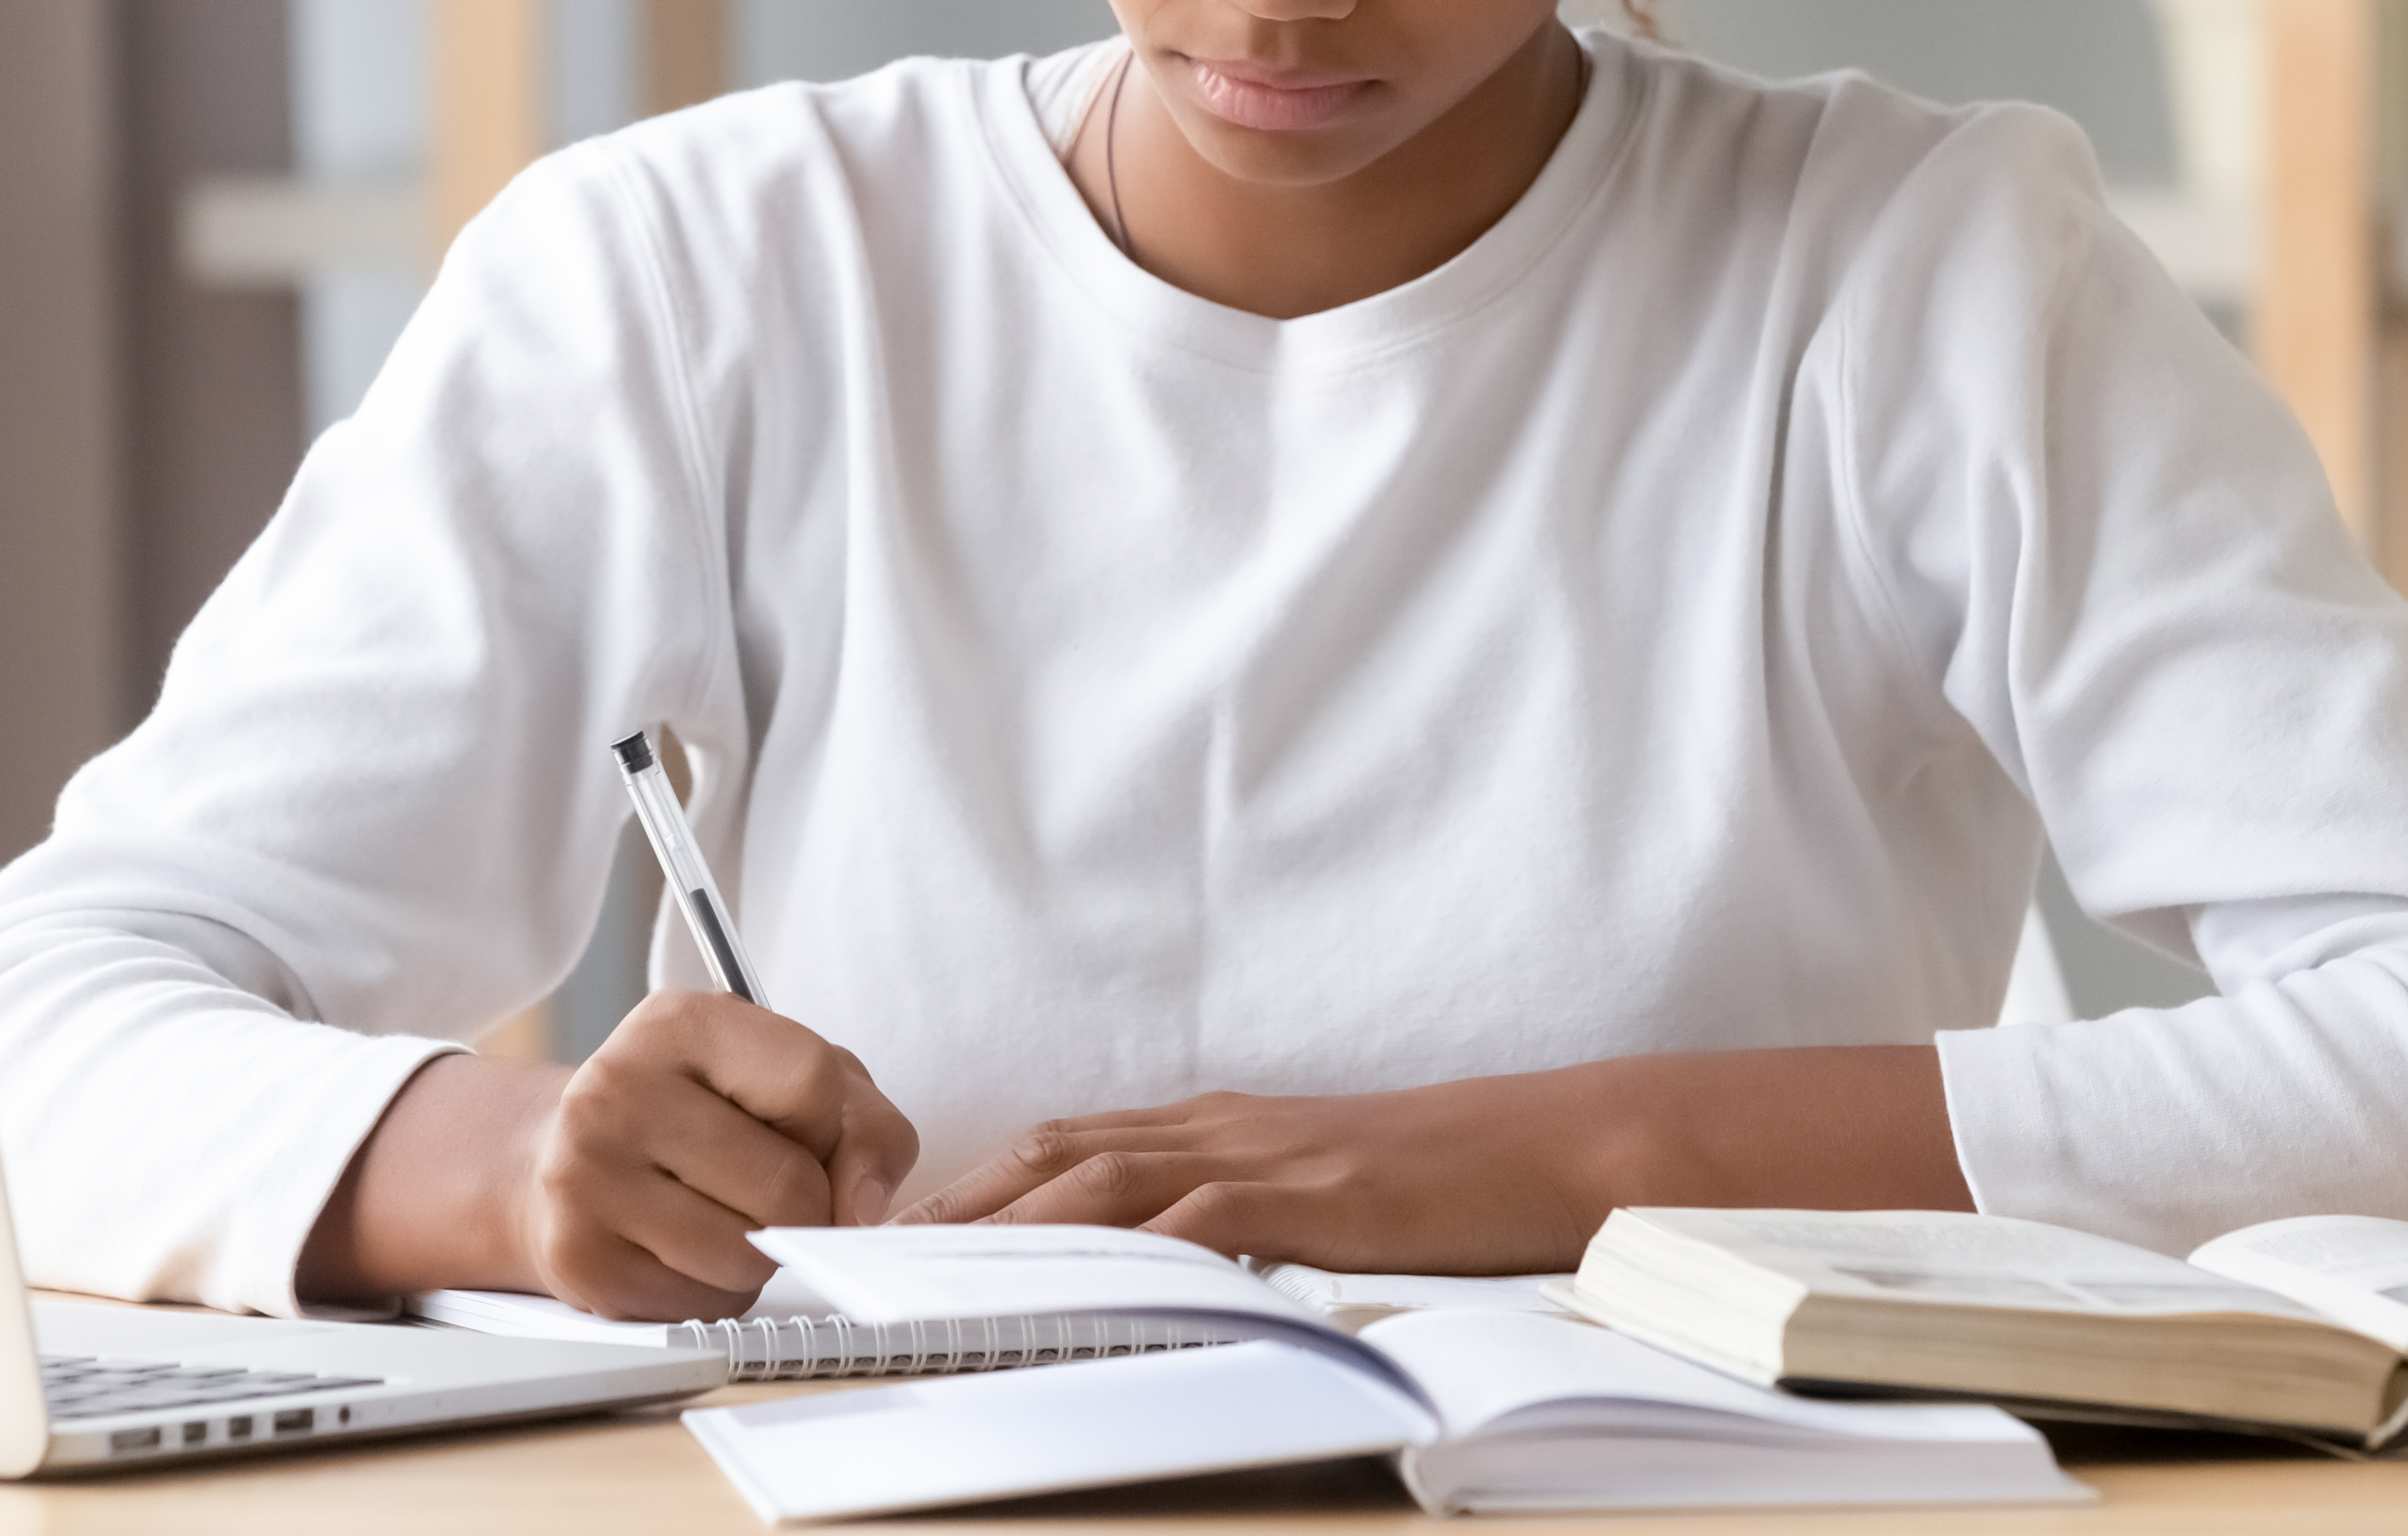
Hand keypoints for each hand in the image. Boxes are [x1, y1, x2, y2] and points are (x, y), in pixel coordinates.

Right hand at [299, 990, 918, 1316]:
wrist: (558, 1159)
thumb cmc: (699, 1115)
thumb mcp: (787, 1083)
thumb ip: (863, 1129)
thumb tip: (865, 1211)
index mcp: (680, 1022)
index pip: (810, 1081)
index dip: (830, 1126)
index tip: (806, 1132)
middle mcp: (618, 1089)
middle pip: (789, 1188)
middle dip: (803, 1207)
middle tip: (760, 1188)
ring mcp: (586, 1177)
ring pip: (749, 1260)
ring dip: (759, 1257)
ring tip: (719, 1217)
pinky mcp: (579, 1260)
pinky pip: (702, 1306)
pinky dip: (713, 1291)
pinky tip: (679, 1251)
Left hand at [904, 1047, 1967, 1273]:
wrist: (1548, 1146)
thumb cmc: (1438, 1182)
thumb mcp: (1312, 1194)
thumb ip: (1229, 1213)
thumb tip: (1149, 1263)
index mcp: (1214, 1128)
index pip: (1058, 1147)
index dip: (965, 1186)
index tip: (884, 1232)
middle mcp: (1218, 1129)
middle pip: (1050, 1155)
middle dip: (948, 1204)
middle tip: (859, 1255)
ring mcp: (1263, 1157)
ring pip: (1100, 1178)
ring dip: (1004, 1222)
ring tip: (922, 1270)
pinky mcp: (1312, 1196)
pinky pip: (1199, 1221)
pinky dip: (1127, 1249)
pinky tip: (1074, 1279)